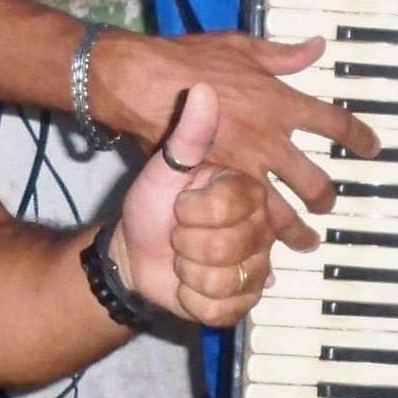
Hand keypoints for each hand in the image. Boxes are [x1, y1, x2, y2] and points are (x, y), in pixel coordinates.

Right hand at [93, 29, 371, 239]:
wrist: (143, 83)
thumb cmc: (189, 59)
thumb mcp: (241, 47)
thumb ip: (282, 55)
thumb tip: (315, 47)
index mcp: (280, 103)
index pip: (336, 124)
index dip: (359, 137)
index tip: (372, 148)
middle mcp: (268, 140)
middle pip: (315, 181)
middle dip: (325, 198)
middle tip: (327, 205)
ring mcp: (242, 168)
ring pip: (282, 212)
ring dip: (296, 230)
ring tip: (305, 242)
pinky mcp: (213, 186)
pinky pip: (242, 221)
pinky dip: (254, 239)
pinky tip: (261, 252)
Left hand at [109, 84, 279, 327]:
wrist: (135, 250)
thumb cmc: (153, 204)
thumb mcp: (164, 165)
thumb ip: (190, 133)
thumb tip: (202, 89)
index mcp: (248, 190)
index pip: (227, 208)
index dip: (193, 212)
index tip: (181, 205)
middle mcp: (262, 227)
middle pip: (228, 248)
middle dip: (189, 244)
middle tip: (181, 233)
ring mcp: (258, 264)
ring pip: (226, 281)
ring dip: (188, 271)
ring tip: (183, 257)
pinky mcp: (247, 298)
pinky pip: (224, 309)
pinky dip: (194, 299)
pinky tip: (190, 283)